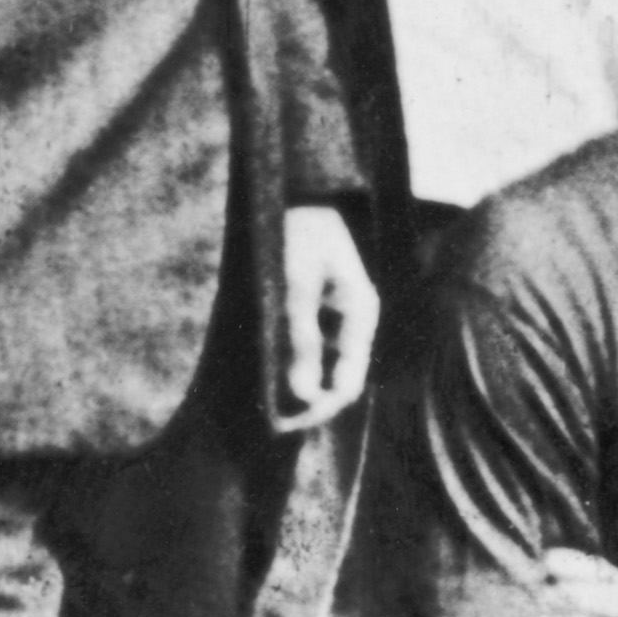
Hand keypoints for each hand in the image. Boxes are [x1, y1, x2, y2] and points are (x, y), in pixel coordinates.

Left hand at [276, 204, 376, 431]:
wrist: (286, 191)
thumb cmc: (294, 231)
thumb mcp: (294, 284)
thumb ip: (299, 338)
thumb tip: (300, 393)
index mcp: (360, 312)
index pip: (347, 382)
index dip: (317, 409)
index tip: (281, 425)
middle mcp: (351, 320)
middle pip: (332, 380)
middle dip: (302, 401)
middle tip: (263, 419)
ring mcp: (333, 317)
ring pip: (316, 367)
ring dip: (290, 383)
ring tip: (256, 394)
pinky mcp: (312, 311)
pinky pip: (302, 349)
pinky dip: (283, 361)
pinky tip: (260, 366)